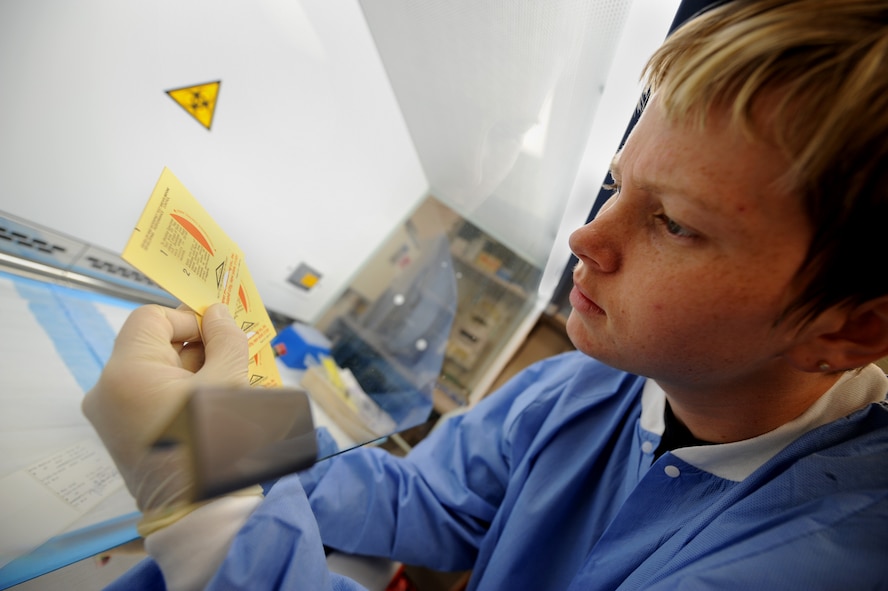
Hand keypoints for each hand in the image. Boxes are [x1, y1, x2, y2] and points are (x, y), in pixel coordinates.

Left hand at [83, 303, 248, 513]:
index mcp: (127, 373)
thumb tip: (217, 314)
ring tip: (222, 392)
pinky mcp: (119, 435)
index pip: (151, 318)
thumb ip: (225, 341)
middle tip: (229, 364)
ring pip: (152, 372)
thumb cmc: (214, 446)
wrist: (199, 513)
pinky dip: (176, 394)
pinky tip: (206, 411)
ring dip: (189, 373)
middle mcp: (106, 390)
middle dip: (193, 349)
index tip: (219, 336)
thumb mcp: (228, 384)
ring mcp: (109, 416)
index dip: (187, 320)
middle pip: (152, 346)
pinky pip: (147, 397)